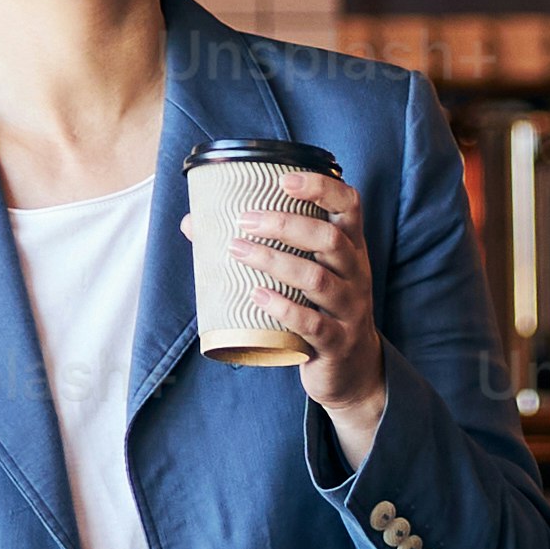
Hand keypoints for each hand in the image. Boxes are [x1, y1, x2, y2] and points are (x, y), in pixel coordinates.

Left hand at [225, 167, 391, 436]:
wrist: (352, 368)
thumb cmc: (320, 309)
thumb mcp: (308, 274)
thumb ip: (263, 247)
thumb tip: (193, 225)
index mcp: (350, 248)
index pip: (348, 205)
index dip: (321, 187)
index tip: (284, 180)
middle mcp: (356, 274)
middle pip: (329, 239)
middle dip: (285, 225)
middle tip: (244, 221)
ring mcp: (349, 309)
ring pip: (317, 279)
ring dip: (274, 262)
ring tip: (237, 251)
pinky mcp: (336, 342)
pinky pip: (312, 323)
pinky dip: (283, 308)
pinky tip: (256, 295)